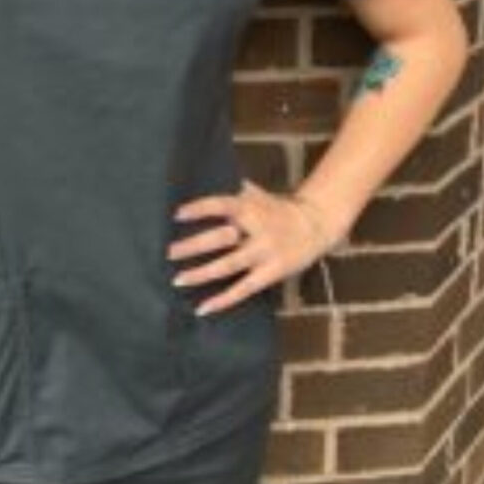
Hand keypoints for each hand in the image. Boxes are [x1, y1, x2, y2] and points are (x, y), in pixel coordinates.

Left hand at [167, 179, 330, 314]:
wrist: (315, 224)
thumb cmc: (276, 208)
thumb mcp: (257, 194)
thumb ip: (233, 189)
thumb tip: (203, 175)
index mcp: (250, 207)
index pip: (221, 205)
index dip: (200, 209)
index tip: (177, 215)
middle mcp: (256, 230)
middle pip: (222, 238)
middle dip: (194, 246)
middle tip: (168, 252)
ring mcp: (263, 253)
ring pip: (229, 266)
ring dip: (202, 274)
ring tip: (177, 280)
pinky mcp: (270, 274)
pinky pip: (244, 289)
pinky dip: (223, 300)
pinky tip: (203, 308)